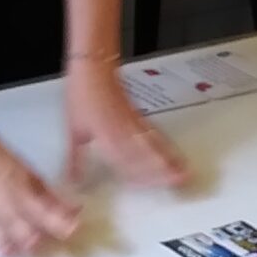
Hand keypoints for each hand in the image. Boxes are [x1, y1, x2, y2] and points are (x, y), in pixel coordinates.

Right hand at [0, 131, 79, 256]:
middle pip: (29, 241)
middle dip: (37, 243)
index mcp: (27, 198)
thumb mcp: (31, 175)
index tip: (73, 229)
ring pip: (4, 248)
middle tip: (39, 238)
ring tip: (13, 247)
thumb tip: (73, 209)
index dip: (65, 227)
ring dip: (12, 251)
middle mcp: (10, 212)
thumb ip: (50, 196)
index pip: (51, 220)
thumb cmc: (3, 160)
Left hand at [65, 65, 189, 188]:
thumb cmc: (82, 96)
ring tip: (183, 170)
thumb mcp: (73, 131)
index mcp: (106, 137)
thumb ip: (75, 159)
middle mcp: (123, 131)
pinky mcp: (138, 116)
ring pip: (153, 144)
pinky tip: (172, 151)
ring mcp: (133, 123)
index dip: (139, 176)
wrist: (93, 69)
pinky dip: (164, 144)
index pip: (125, 162)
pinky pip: (153, 133)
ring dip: (169, 158)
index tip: (151, 187)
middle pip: (146, 154)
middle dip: (163, 169)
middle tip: (179, 182)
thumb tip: (73, 181)